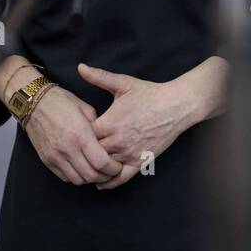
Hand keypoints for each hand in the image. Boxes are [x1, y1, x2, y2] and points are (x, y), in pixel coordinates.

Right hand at [22, 83, 121, 185]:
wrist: (34, 103)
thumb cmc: (62, 102)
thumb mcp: (86, 110)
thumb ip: (98, 129)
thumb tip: (107, 143)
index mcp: (80, 134)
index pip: (101, 162)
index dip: (113, 168)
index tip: (117, 166)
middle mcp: (67, 148)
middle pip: (91, 175)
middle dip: (104, 176)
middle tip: (110, 171)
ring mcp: (55, 156)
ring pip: (78, 180)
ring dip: (90, 179)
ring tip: (96, 171)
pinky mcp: (47, 160)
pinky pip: (65, 178)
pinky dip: (76, 177)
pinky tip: (81, 168)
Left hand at [79, 62, 197, 190]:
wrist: (175, 106)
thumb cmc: (149, 94)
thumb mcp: (122, 83)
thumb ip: (99, 77)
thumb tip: (80, 67)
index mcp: (109, 122)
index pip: (83, 136)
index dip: (78, 135)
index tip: (75, 133)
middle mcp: (116, 140)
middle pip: (91, 152)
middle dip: (84, 152)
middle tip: (76, 152)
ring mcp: (128, 153)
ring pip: (104, 166)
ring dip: (94, 167)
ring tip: (85, 167)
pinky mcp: (140, 161)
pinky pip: (121, 177)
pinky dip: (109, 182)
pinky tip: (101, 183)